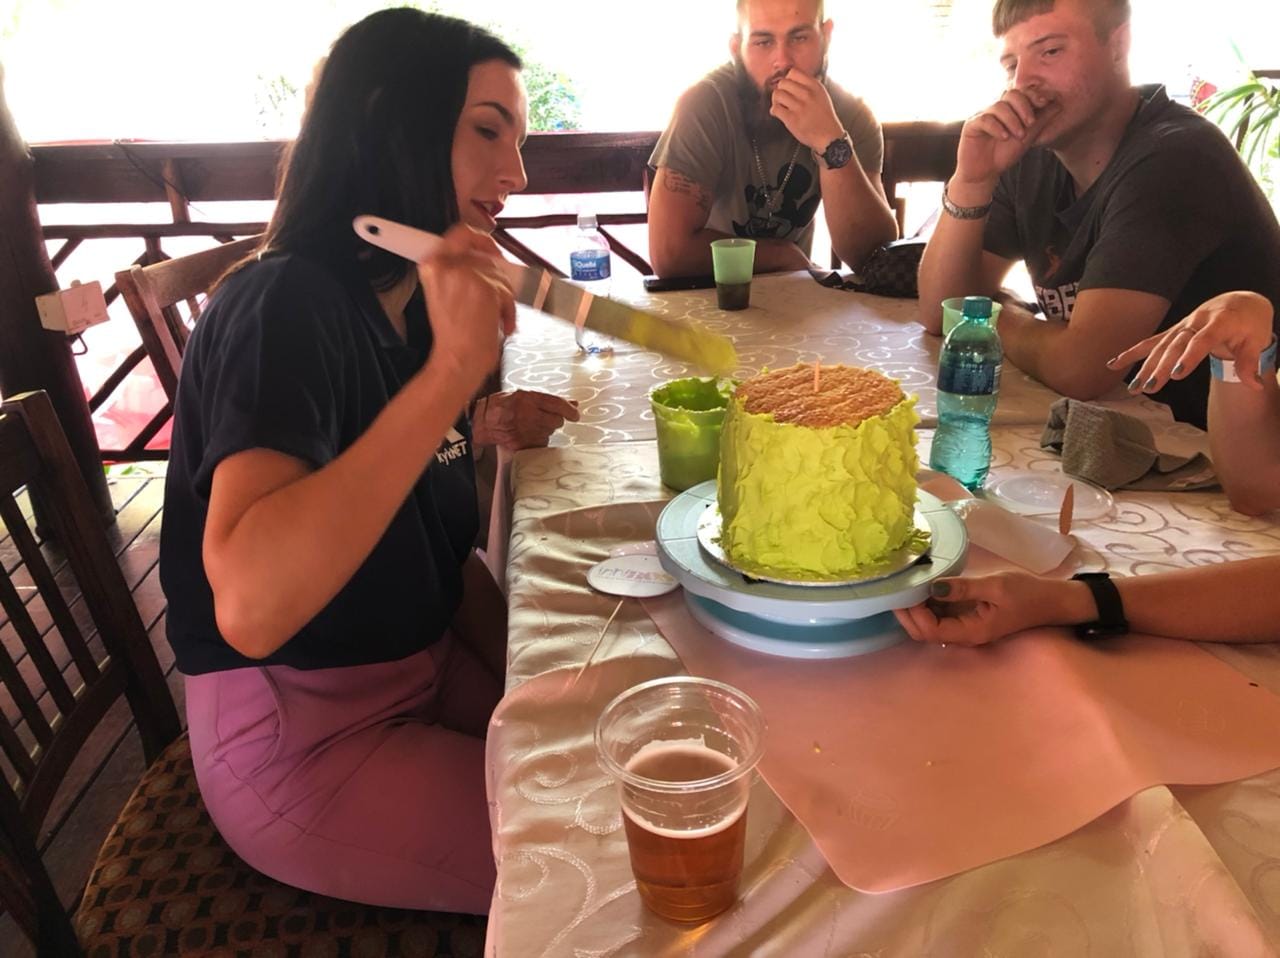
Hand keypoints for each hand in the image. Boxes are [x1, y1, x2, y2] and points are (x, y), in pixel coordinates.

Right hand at [416, 224, 515, 397]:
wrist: (458, 359)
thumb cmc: (454, 334)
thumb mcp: (444, 293)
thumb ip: (458, 270)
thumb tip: (489, 256)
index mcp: (432, 264)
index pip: (460, 234)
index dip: (481, 240)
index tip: (492, 251)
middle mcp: (446, 264)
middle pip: (486, 256)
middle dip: (497, 278)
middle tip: (499, 297)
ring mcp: (467, 273)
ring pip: (500, 274)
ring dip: (503, 297)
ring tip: (494, 318)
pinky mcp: (486, 286)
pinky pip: (508, 290)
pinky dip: (509, 310)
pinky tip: (500, 324)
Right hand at [472, 389, 579, 450]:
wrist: (482, 421)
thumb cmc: (503, 405)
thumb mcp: (524, 395)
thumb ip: (549, 400)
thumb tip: (573, 404)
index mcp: (529, 398)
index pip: (557, 404)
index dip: (569, 410)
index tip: (575, 415)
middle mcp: (529, 414)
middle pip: (556, 421)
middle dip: (553, 420)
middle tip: (542, 418)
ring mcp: (526, 431)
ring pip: (549, 433)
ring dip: (544, 430)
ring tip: (529, 425)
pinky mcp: (522, 444)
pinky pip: (540, 444)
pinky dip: (537, 440)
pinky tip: (527, 434)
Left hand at [769, 69, 843, 152]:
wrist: (829, 137)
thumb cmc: (825, 118)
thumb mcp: (822, 95)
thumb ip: (810, 86)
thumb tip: (794, 78)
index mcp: (815, 86)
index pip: (793, 72)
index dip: (788, 79)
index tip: (788, 87)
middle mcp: (807, 94)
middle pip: (783, 82)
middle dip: (780, 90)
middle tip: (782, 98)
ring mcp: (799, 107)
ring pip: (777, 94)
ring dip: (776, 100)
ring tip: (780, 106)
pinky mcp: (792, 119)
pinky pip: (775, 109)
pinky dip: (774, 111)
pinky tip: (779, 114)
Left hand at [893, 572, 1087, 646]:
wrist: (1052, 600)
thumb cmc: (1027, 593)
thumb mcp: (996, 586)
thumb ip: (963, 588)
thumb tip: (933, 587)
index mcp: (972, 632)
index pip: (932, 631)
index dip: (915, 616)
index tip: (906, 593)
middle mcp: (965, 634)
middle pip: (925, 632)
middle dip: (908, 615)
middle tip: (895, 589)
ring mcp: (965, 626)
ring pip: (931, 624)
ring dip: (915, 609)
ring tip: (903, 586)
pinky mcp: (967, 617)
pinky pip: (941, 615)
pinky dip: (928, 604)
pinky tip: (920, 586)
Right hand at [952, 88, 1061, 197]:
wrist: (986, 173)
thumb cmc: (1005, 154)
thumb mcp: (1029, 137)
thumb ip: (1042, 120)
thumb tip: (1059, 104)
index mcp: (1009, 109)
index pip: (1022, 93)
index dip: (1033, 95)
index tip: (1044, 102)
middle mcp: (996, 109)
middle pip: (1011, 95)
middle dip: (1024, 106)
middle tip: (1031, 123)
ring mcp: (983, 116)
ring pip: (999, 107)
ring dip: (1012, 120)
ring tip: (1019, 135)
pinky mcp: (971, 125)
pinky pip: (985, 119)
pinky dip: (997, 127)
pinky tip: (1004, 137)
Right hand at [1108, 291, 1276, 392]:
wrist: (1240, 302)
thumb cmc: (1250, 323)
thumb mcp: (1256, 340)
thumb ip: (1249, 363)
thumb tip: (1254, 385)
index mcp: (1220, 322)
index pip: (1201, 340)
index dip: (1188, 356)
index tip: (1177, 373)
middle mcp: (1196, 322)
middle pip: (1175, 346)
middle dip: (1160, 367)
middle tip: (1149, 387)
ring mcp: (1182, 325)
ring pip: (1160, 346)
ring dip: (1145, 366)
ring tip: (1133, 387)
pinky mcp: (1173, 330)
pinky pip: (1151, 342)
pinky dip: (1132, 353)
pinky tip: (1113, 364)